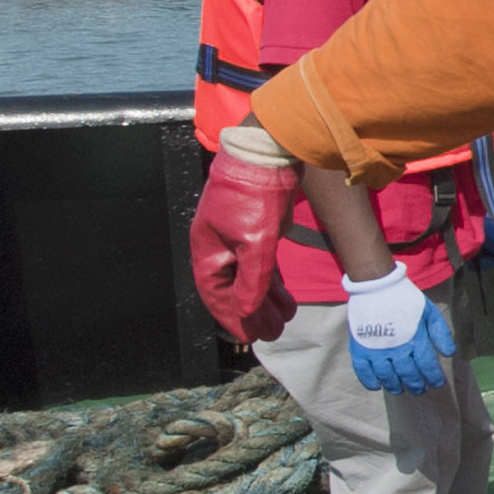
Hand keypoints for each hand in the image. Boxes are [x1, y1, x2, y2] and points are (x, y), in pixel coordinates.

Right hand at [191, 146, 302, 346]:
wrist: (267, 154)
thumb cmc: (255, 195)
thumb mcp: (255, 241)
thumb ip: (252, 279)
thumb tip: (248, 310)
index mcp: (208, 250)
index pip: (217, 294)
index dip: (232, 318)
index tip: (250, 338)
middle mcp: (218, 247)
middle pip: (232, 289)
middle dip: (252, 313)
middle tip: (272, 334)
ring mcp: (235, 238)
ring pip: (248, 277)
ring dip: (265, 299)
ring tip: (284, 318)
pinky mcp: (255, 230)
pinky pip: (258, 264)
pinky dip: (270, 281)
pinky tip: (284, 296)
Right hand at [343, 265, 458, 396]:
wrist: (377, 287)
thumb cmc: (406, 300)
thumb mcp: (429, 313)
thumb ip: (440, 333)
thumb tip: (449, 354)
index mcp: (415, 339)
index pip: (427, 365)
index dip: (433, 377)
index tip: (436, 384)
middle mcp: (396, 348)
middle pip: (408, 374)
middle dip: (416, 384)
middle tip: (419, 390)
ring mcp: (376, 349)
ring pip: (386, 376)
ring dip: (394, 386)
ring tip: (399, 390)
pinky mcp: (359, 348)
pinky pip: (363, 371)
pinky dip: (369, 381)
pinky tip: (376, 386)